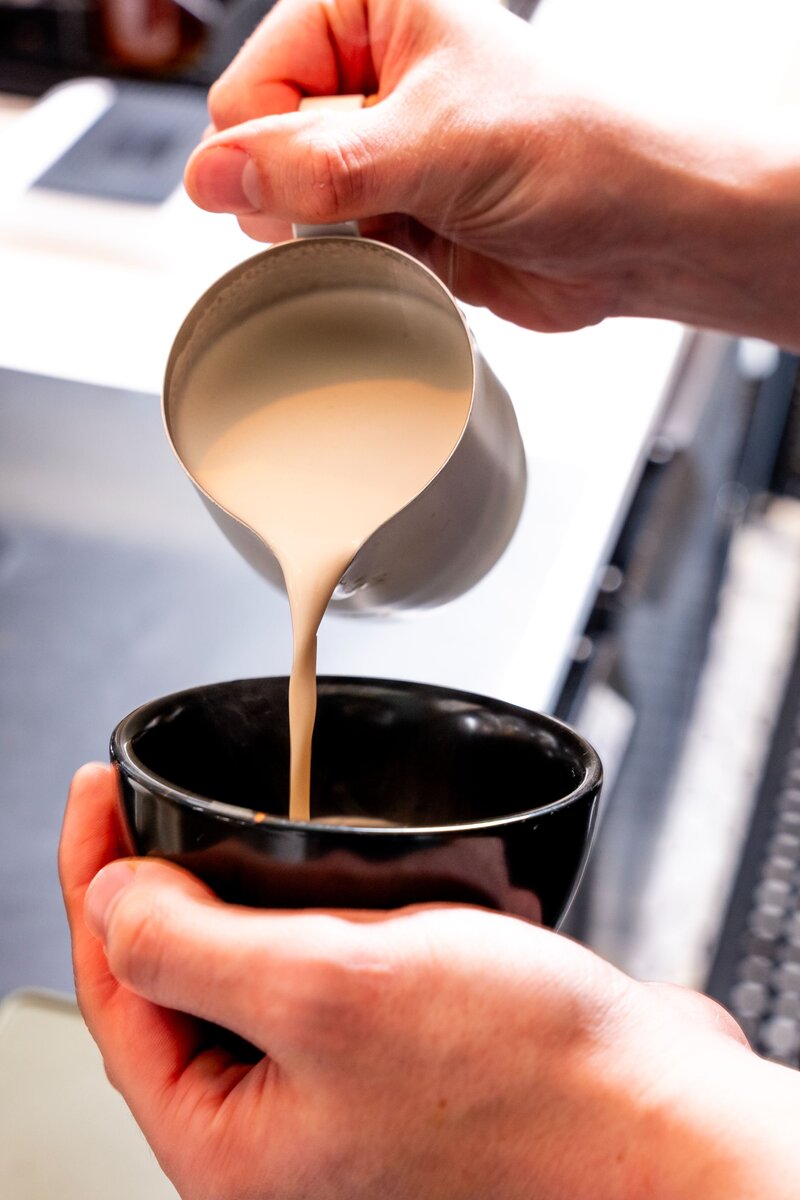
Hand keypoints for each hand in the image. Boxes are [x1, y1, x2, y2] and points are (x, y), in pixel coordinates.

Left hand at [61, 762, 799, 1199]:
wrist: (659, 1120)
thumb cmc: (524, 1077)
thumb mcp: (331, 992)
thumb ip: (195, 948)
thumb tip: (111, 898)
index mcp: (230, 1144)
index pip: (118, 992)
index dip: (91, 879)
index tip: (94, 793)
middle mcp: (276, 1134)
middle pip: (168, 990)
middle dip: (142, 888)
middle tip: (130, 802)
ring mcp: (335, 1100)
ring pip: (240, 985)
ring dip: (212, 902)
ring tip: (196, 832)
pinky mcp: (392, 1064)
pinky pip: (308, 985)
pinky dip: (288, 924)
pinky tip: (301, 882)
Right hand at [184, 0, 799, 345]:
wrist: (638, 232)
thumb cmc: (573, 152)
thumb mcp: (435, 145)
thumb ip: (317, 165)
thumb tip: (211, 176)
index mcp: (371, 9)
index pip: (252, 81)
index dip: (268, 144)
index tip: (318, 186)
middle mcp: (368, 75)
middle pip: (263, 144)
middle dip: (300, 190)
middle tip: (367, 207)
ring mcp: (379, 151)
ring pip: (289, 201)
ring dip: (327, 232)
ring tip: (397, 229)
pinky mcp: (394, 215)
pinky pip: (330, 246)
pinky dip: (353, 263)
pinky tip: (404, 257)